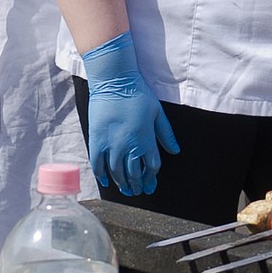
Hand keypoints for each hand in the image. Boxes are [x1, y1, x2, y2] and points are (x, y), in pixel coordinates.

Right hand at [81, 32, 179, 196]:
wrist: (114, 81)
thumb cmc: (138, 94)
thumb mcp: (158, 113)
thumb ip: (166, 134)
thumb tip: (175, 151)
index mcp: (145, 140)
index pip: (151, 167)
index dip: (151, 178)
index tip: (150, 184)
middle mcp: (128, 146)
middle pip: (133, 174)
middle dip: (137, 185)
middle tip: (137, 191)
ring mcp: (111, 144)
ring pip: (117, 172)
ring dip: (122, 184)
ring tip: (125, 190)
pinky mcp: (96, 140)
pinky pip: (98, 164)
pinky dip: (102, 175)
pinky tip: (107, 181)